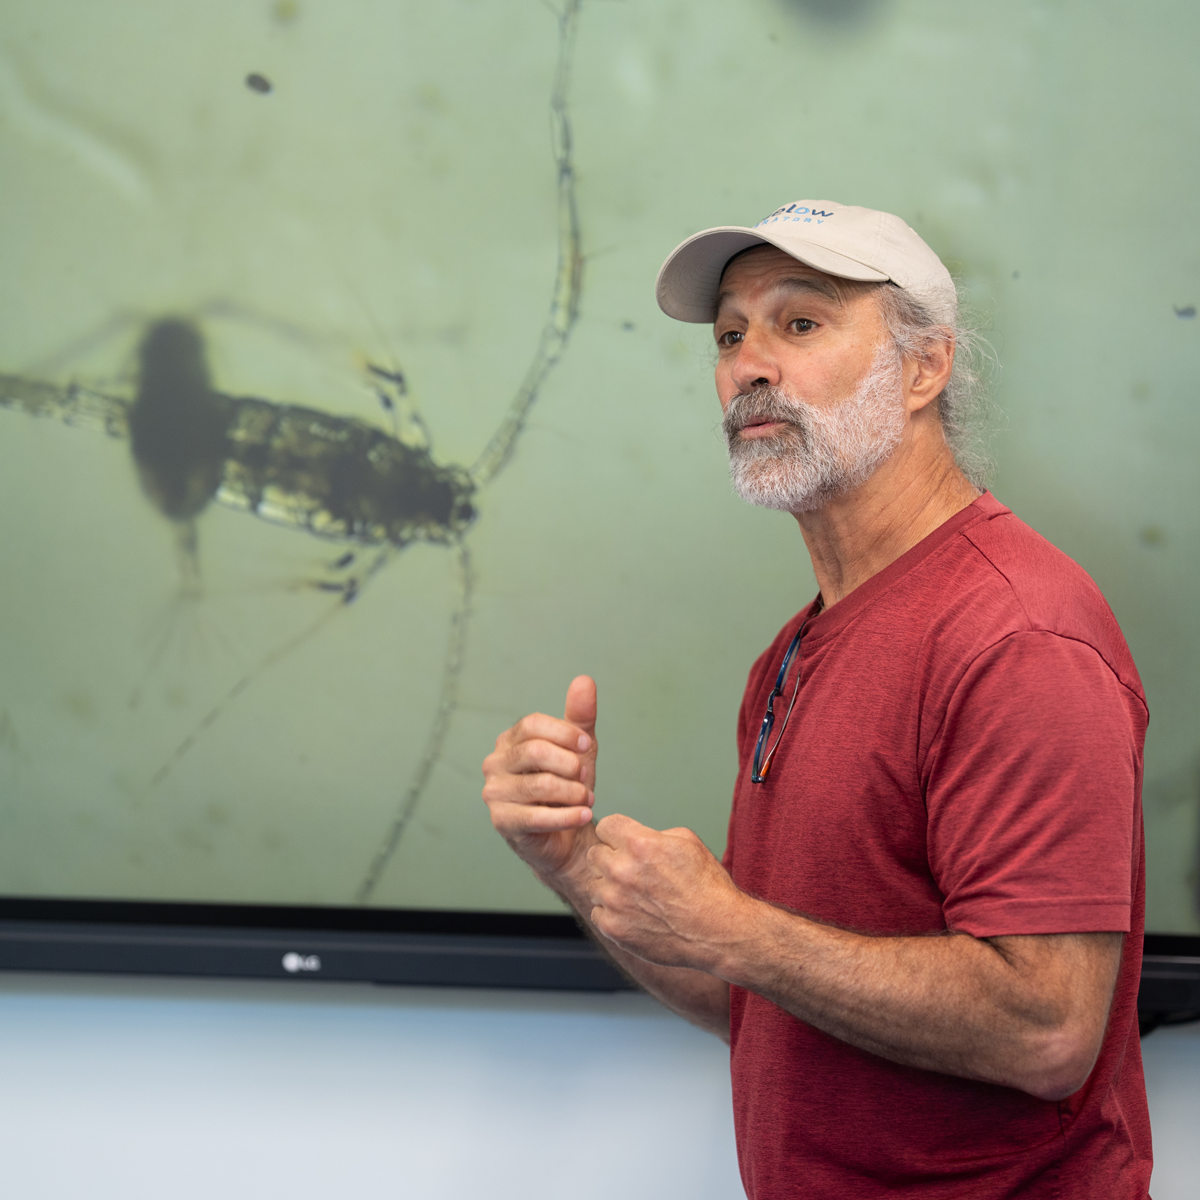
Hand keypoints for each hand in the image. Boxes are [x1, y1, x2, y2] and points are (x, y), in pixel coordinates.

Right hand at [482, 675, 598, 883]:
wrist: (565, 835)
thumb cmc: (567, 786)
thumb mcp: (578, 749)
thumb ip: (580, 717)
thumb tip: (584, 680)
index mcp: (510, 740)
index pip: (532, 724)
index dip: (563, 732)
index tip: (586, 745)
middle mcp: (495, 763)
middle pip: (534, 752)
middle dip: (569, 764)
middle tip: (586, 777)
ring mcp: (494, 793)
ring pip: (538, 785)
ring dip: (572, 792)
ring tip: (588, 799)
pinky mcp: (502, 822)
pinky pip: (536, 816)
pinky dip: (567, 816)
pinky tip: (584, 815)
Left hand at [585, 813, 748, 971]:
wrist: (717, 931)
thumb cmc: (707, 886)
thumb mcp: (687, 841)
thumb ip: (653, 835)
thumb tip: (635, 836)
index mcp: (639, 844)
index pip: (605, 826)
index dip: (616, 834)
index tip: (622, 843)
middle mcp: (621, 870)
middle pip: (594, 855)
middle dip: (610, 859)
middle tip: (631, 871)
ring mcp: (614, 901)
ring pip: (594, 885)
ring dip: (610, 888)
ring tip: (637, 896)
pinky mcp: (613, 927)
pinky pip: (597, 912)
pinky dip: (612, 914)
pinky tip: (634, 915)